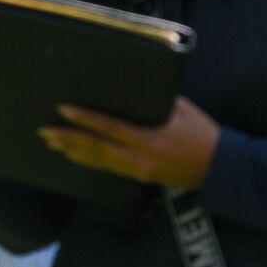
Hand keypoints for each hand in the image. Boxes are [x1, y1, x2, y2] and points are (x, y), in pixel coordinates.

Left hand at [37, 97, 221, 190]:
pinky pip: (109, 169)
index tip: (63, 110)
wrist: (221, 168)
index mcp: (152, 139)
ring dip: (74, 150)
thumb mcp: (180, 109)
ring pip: (100, 161)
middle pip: (97, 148)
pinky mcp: (141, 178)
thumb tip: (126, 88)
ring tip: (52, 142)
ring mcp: (140, 171)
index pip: (111, 127)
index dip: (85, 119)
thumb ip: (152, 102)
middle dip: (69, 139)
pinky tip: (74, 155)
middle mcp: (142, 158)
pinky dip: (89, 161)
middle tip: (45, 131)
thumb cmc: (201, 131)